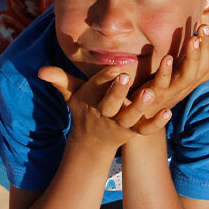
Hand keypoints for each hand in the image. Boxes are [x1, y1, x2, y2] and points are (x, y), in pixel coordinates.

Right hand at [38, 65, 172, 150]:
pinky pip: (146, 130)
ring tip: (151, 92)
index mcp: (92, 101)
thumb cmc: (84, 109)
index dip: (105, 78)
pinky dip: (156, 123)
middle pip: (111, 104)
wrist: (92, 141)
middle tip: (126, 76)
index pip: (97, 88)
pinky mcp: (134, 131)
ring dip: (140, 106)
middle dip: (118, 92)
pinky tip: (168, 113)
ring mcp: (121, 123)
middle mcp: (107, 113)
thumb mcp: (71, 95)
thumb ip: (59, 80)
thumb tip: (41, 70)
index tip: (115, 67)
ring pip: (130, 117)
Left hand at [130, 23, 208, 118]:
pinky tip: (168, 57)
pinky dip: (166, 71)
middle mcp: (184, 88)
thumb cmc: (154, 91)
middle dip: (206, 47)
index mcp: (190, 82)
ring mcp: (169, 92)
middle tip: (205, 27)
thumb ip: (183, 61)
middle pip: (202, 69)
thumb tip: (195, 37)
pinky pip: (162, 84)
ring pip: (188, 76)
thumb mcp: (173, 76)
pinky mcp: (153, 95)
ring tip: (193, 39)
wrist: (133, 116)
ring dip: (192, 57)